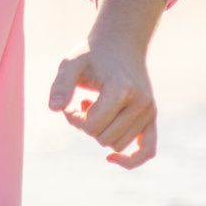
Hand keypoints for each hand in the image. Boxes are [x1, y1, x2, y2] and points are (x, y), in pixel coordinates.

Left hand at [49, 36, 157, 167]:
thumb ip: (61, 85)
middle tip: (81, 105)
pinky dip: (131, 160)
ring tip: (95, 108)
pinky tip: (110, 159)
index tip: (70, 104)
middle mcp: (140, 102)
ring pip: (117, 144)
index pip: (93, 124)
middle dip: (85, 126)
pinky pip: (147, 150)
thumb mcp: (71, 63)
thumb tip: (55, 109)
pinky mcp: (151, 118)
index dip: (74, 119)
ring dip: (99, 133)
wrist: (120, 45)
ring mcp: (149, 111)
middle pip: (104, 137)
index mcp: (122, 88)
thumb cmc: (92, 55)